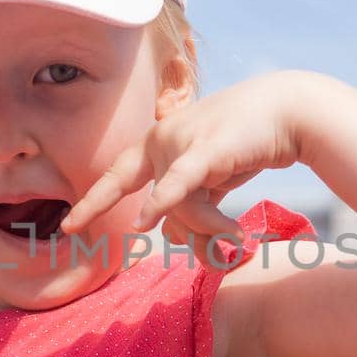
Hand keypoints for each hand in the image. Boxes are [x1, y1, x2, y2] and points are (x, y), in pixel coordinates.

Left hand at [59, 73, 309, 267]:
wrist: (285, 112)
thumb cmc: (244, 144)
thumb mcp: (211, 180)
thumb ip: (191, 208)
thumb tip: (173, 240)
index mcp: (155, 146)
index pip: (117, 178)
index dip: (94, 202)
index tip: (71, 225)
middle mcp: (160, 142)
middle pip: (158, 209)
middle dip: (186, 235)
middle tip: (124, 244)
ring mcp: (180, 144)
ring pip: (181, 211)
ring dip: (213, 231)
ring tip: (238, 239)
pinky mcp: (206, 151)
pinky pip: (178, 183)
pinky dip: (163, 203)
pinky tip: (146, 222)